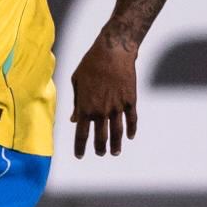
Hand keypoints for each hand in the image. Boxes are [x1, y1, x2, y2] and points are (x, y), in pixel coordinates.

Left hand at [70, 35, 137, 158]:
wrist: (113, 51)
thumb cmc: (90, 64)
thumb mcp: (77, 82)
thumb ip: (76, 103)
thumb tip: (74, 119)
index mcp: (85, 107)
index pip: (81, 134)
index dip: (80, 147)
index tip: (80, 155)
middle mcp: (101, 111)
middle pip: (100, 137)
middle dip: (99, 148)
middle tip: (99, 153)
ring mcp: (117, 107)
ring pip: (117, 133)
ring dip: (116, 145)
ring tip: (114, 152)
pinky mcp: (130, 101)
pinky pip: (131, 120)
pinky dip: (131, 130)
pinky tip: (129, 137)